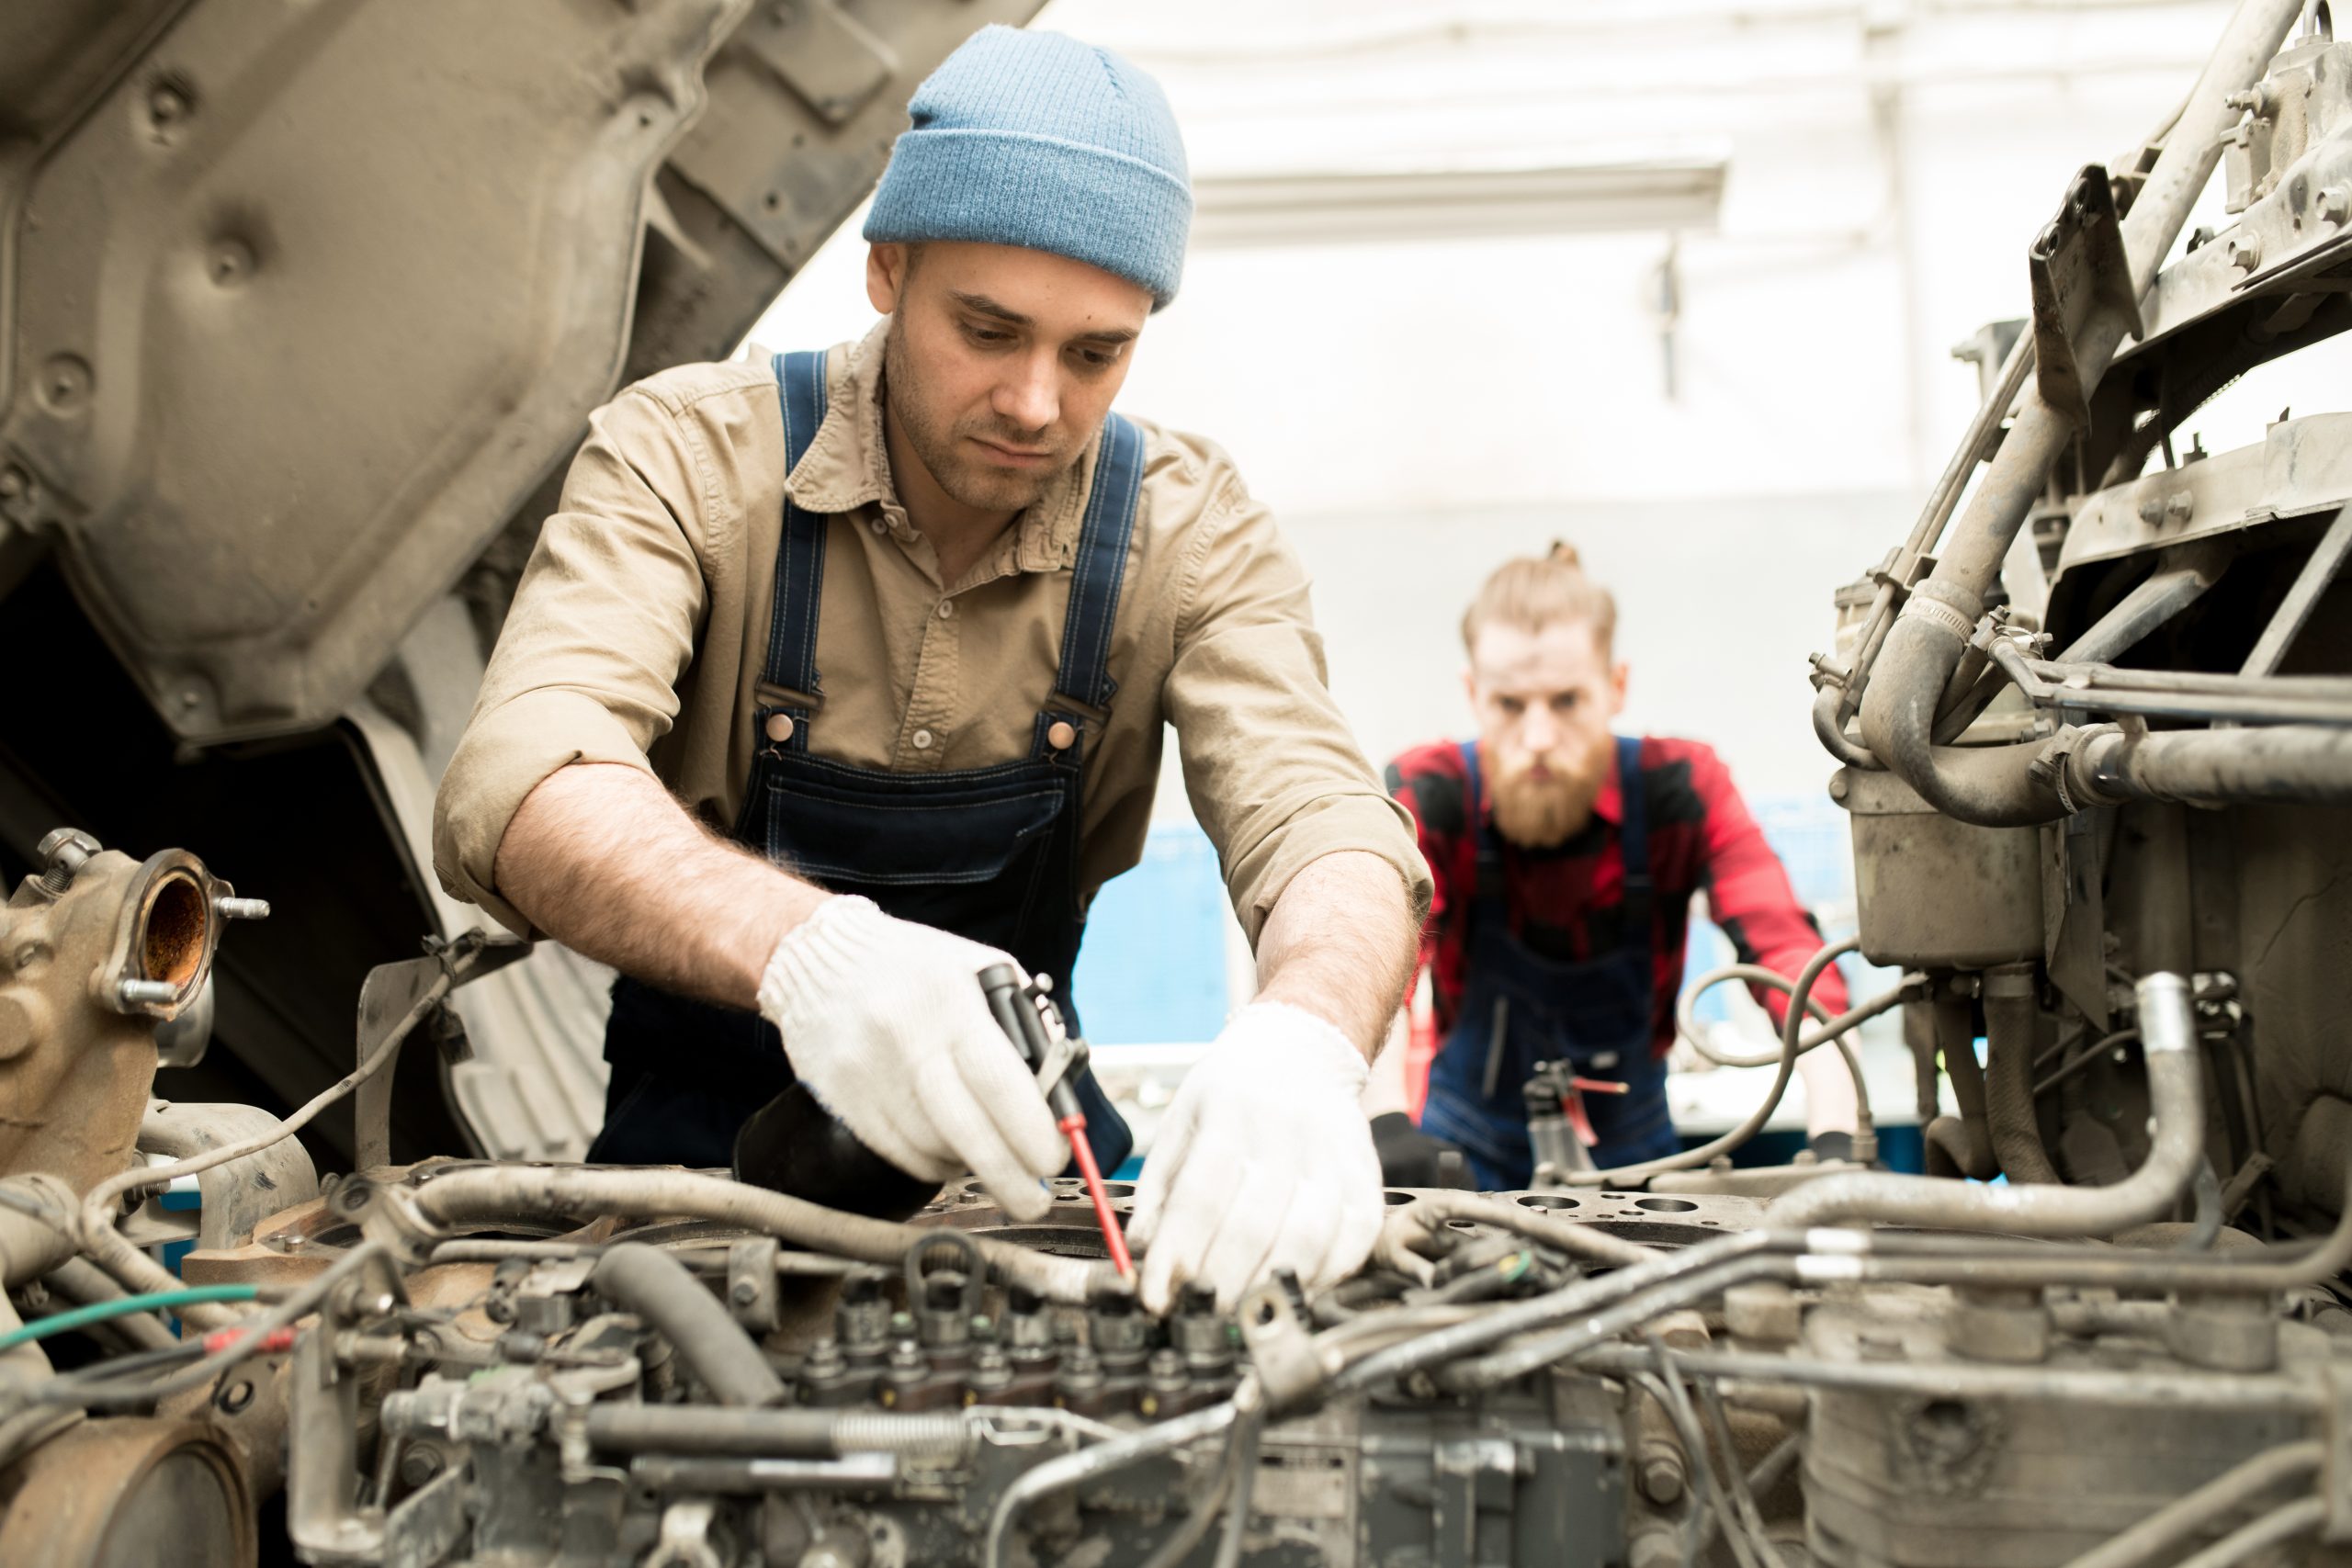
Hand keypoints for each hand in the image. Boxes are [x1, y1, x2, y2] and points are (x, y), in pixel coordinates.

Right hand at [756, 896, 1063, 1219]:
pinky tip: (949, 1143)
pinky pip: (901, 1154)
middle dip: (1011, 1178)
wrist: (815, 957)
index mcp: (947, 1000)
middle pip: (966, 1132)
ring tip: (990, 1152)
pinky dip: (934, 1160)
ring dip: (971, 1164)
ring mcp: (866, 1075)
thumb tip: (1057, 1096)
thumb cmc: (915, 966)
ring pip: (933, 1150)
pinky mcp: (843, 1102)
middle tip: (1035, 1198)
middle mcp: (903, 1038)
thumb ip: (1027, 1025)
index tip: (1055, 1158)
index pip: (999, 1082)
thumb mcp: (981, 970)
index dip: (1033, 1131)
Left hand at [1127, 1001, 1382, 1312]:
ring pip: (1308, 1235)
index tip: (1157, 1297)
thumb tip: (1142, 1254)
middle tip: (1201, 1313)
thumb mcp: (1180, 1122)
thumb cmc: (1231, 1093)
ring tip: (1244, 1310)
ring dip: (1272, 1285)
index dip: (1177, 1256)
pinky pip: (1356, 1235)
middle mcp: (1285, 1131)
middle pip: (1253, 1224)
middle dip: (1221, 1284)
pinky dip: (1328, 1273)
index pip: (1200, 1197)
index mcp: (1229, 1114)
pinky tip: (1298, 1288)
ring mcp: (1332, 1152)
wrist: (1302, 1048)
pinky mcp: (1366, 1172)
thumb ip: (1160, 1190)